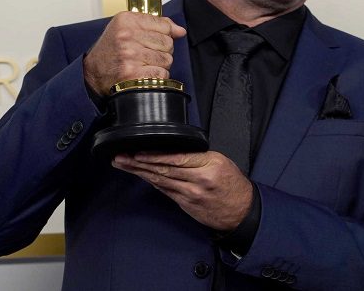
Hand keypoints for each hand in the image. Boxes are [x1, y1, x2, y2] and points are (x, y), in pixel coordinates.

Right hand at [83, 12, 185, 95]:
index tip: (154, 40)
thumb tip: (180, 31)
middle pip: (168, 43)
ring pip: (167, 59)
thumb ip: (155, 25)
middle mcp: (127, 36)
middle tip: (146, 54)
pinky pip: (162, 74)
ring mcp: (130, 55)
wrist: (94, 73)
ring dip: (159, 65)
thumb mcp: (127, 28)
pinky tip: (143, 74)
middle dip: (161, 51)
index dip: (165, 35)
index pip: (164, 25)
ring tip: (143, 64)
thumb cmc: (111, 51)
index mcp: (126, 20)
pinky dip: (156, 77)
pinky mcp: (133, 73)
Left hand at [112, 151, 252, 231]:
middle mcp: (198, 179)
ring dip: (140, 173)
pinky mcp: (186, 204)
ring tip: (124, 165)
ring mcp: (191, 194)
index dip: (154, 156)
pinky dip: (151, 182)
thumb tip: (173, 151)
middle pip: (163, 169)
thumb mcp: (221, 161)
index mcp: (208, 164)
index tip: (137, 151)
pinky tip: (140, 176)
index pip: (176, 158)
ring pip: (160, 181)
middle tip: (121, 157)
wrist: (242, 211)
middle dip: (139, 163)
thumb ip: (197, 156)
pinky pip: (165, 191)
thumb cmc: (232, 184)